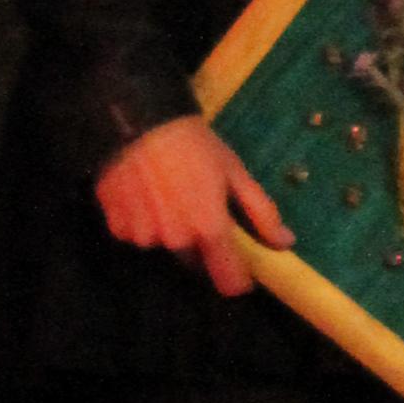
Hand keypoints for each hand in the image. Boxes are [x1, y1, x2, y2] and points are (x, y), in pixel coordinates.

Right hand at [95, 112, 291, 297]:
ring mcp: (143, 237)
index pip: (229, 282)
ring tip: (168, 196)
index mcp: (208, 229)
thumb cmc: (196, 144)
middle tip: (198, 209)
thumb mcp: (235, 171)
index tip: (240, 268)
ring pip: (164, 246)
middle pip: (195, 261)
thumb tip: (286, 243)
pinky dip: (143, 223)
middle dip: (200, 245)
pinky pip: (136, 236)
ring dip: (169, 231)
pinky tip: (145, 195)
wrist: (140, 120)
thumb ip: (261, 212)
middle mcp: (175, 241)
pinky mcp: (117, 228)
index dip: (238, 279)